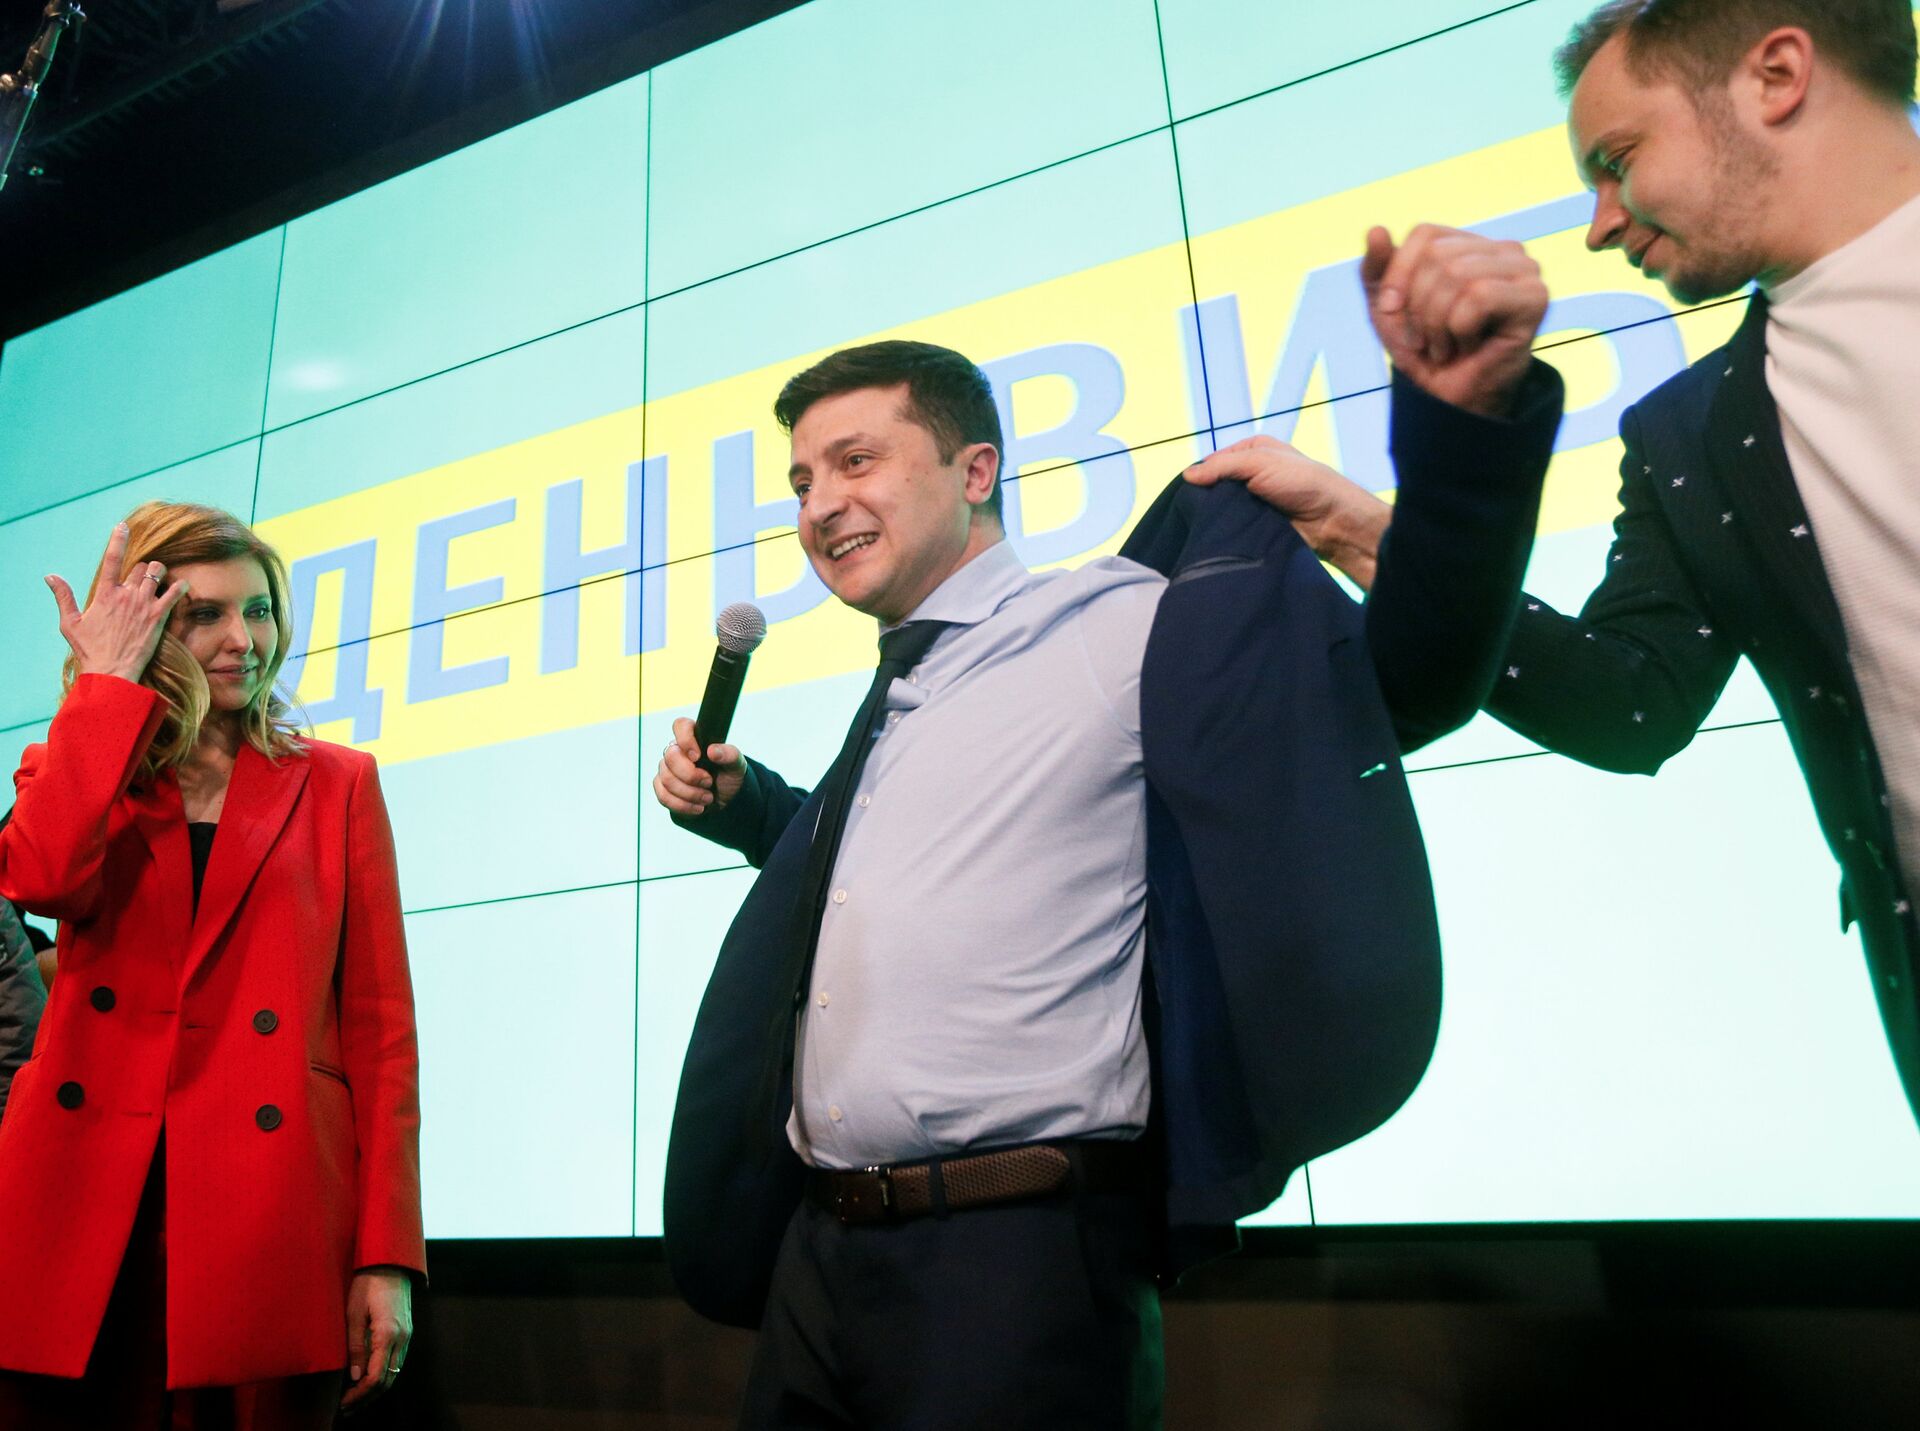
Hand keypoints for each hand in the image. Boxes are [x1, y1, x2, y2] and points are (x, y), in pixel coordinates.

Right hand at [45, 523, 188, 681]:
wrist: (112, 670)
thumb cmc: (90, 649)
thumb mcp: (70, 623)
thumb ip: (63, 597)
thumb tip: (51, 576)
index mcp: (105, 594)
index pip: (111, 559)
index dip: (118, 540)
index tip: (123, 526)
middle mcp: (126, 595)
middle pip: (140, 566)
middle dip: (141, 569)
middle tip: (140, 580)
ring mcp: (144, 604)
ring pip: (158, 573)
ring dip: (159, 573)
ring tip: (157, 581)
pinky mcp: (159, 617)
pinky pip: (175, 593)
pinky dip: (181, 586)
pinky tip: (183, 585)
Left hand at [340, 1267, 411, 1412]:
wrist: (390, 1262)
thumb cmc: (367, 1284)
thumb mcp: (353, 1314)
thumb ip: (355, 1346)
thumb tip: (354, 1376)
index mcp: (388, 1334)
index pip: (376, 1376)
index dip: (359, 1394)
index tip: (343, 1403)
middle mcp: (402, 1338)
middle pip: (388, 1379)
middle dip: (367, 1398)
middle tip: (346, 1408)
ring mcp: (406, 1335)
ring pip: (394, 1372)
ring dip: (375, 1389)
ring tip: (354, 1399)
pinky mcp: (405, 1332)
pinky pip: (396, 1361)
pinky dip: (382, 1376)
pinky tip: (366, 1379)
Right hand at [651, 716, 745, 815]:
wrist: (725, 800)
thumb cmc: (729, 776)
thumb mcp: (736, 765)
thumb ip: (729, 754)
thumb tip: (712, 751)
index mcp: (694, 738)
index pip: (680, 725)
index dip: (685, 740)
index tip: (698, 757)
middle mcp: (677, 751)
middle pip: (670, 757)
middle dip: (691, 775)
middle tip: (709, 782)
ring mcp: (667, 769)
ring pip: (667, 779)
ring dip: (690, 793)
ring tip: (708, 798)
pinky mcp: (662, 788)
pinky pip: (663, 796)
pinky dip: (683, 805)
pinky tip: (698, 807)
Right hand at [1184, 435, 1392, 591]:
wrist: (1331, 521)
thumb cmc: (1301, 482)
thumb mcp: (1260, 462)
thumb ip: (1222, 467)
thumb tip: (1187, 475)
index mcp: (1254, 450)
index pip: (1216, 460)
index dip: (1203, 473)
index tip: (1189, 490)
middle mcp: (1253, 473)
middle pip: (1217, 485)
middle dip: (1207, 496)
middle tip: (1191, 512)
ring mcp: (1255, 500)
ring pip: (1224, 507)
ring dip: (1217, 516)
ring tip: (1200, 526)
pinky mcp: (1258, 524)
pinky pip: (1234, 526)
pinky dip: (1227, 530)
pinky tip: (1214, 536)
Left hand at [1361, 224, 1548, 417]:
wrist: (1445, 399)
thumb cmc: (1421, 349)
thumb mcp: (1385, 307)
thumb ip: (1376, 268)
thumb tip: (1376, 228)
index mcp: (1470, 245)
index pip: (1425, 234)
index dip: (1399, 274)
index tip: (1393, 311)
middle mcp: (1503, 251)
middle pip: (1439, 255)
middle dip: (1418, 305)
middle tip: (1426, 337)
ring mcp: (1525, 271)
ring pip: (1458, 274)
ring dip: (1437, 322)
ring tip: (1444, 345)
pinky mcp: (1535, 297)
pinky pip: (1479, 296)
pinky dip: (1460, 328)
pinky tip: (1469, 346)